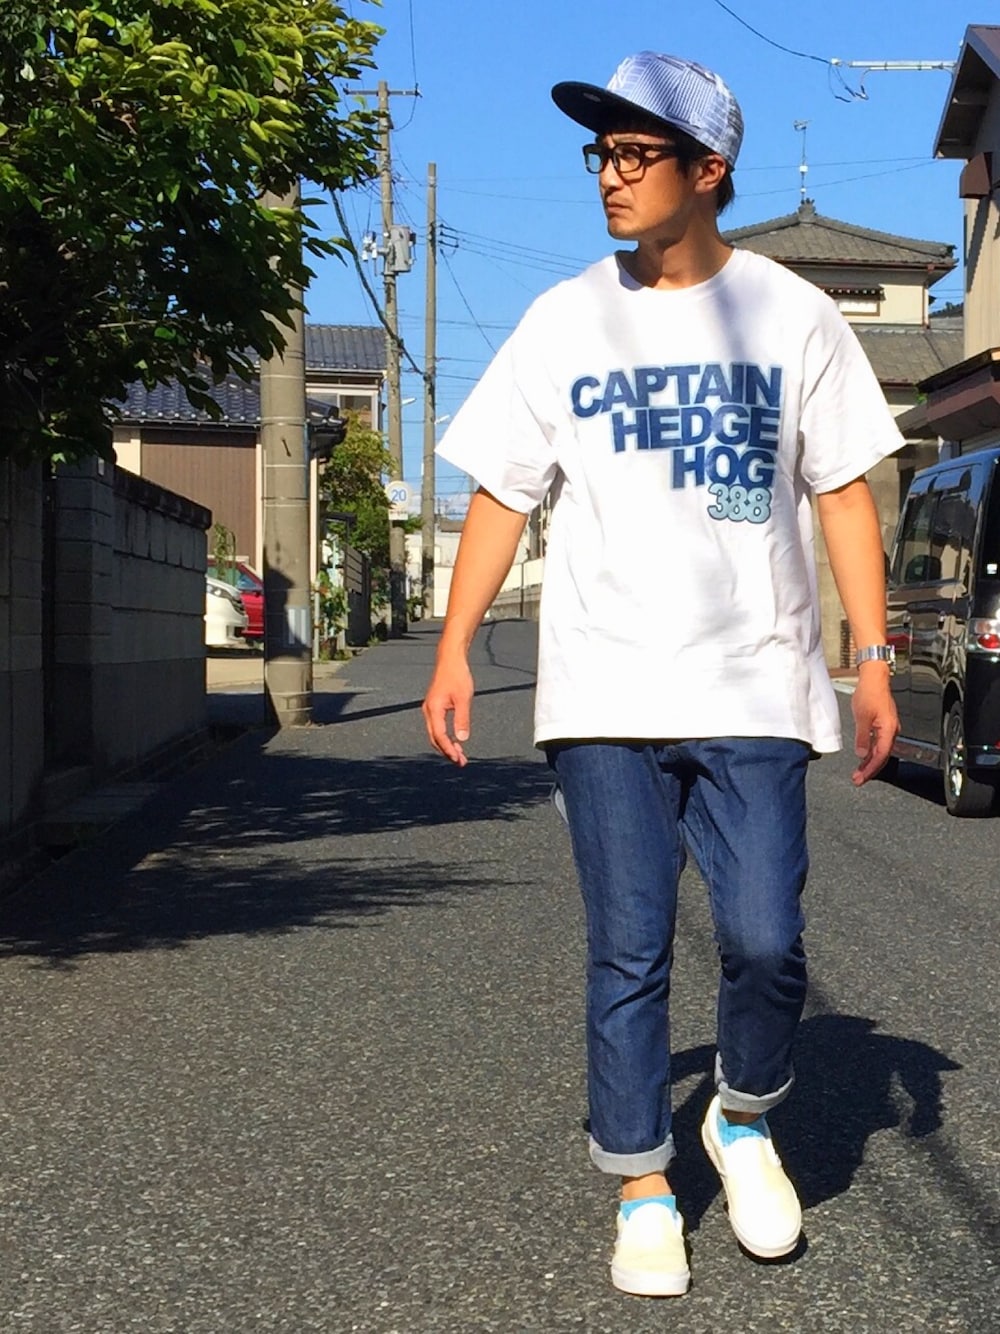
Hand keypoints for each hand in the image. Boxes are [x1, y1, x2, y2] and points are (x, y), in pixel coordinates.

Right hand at [423, 654, 473, 765]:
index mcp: (434, 709)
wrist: (450, 659)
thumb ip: (462, 719)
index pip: (440, 736)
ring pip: (435, 734)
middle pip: (435, 738)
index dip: (448, 749)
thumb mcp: (463, 698)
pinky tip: (455, 741)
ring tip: (460, 755)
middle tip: (461, 762)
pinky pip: (437, 727)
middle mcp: (428, 711)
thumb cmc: (457, 676)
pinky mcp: (434, 707)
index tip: (458, 759)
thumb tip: (462, 739)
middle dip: (447, 751)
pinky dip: (445, 737)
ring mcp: (430, 709)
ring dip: (446, 745)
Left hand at [851, 666, 898, 785]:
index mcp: (888, 729)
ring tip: (859, 772)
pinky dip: (871, 752)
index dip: (870, 769)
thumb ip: (862, 737)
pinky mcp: (883, 725)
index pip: (880, 756)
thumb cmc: (870, 693)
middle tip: (858, 780)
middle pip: (882, 756)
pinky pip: (878, 744)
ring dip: (869, 762)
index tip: (861, 777)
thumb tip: (861, 753)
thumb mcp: (862, 716)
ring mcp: (888, 728)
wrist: (874, 678)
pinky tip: (864, 757)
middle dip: (870, 770)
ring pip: (880, 751)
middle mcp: (891, 731)